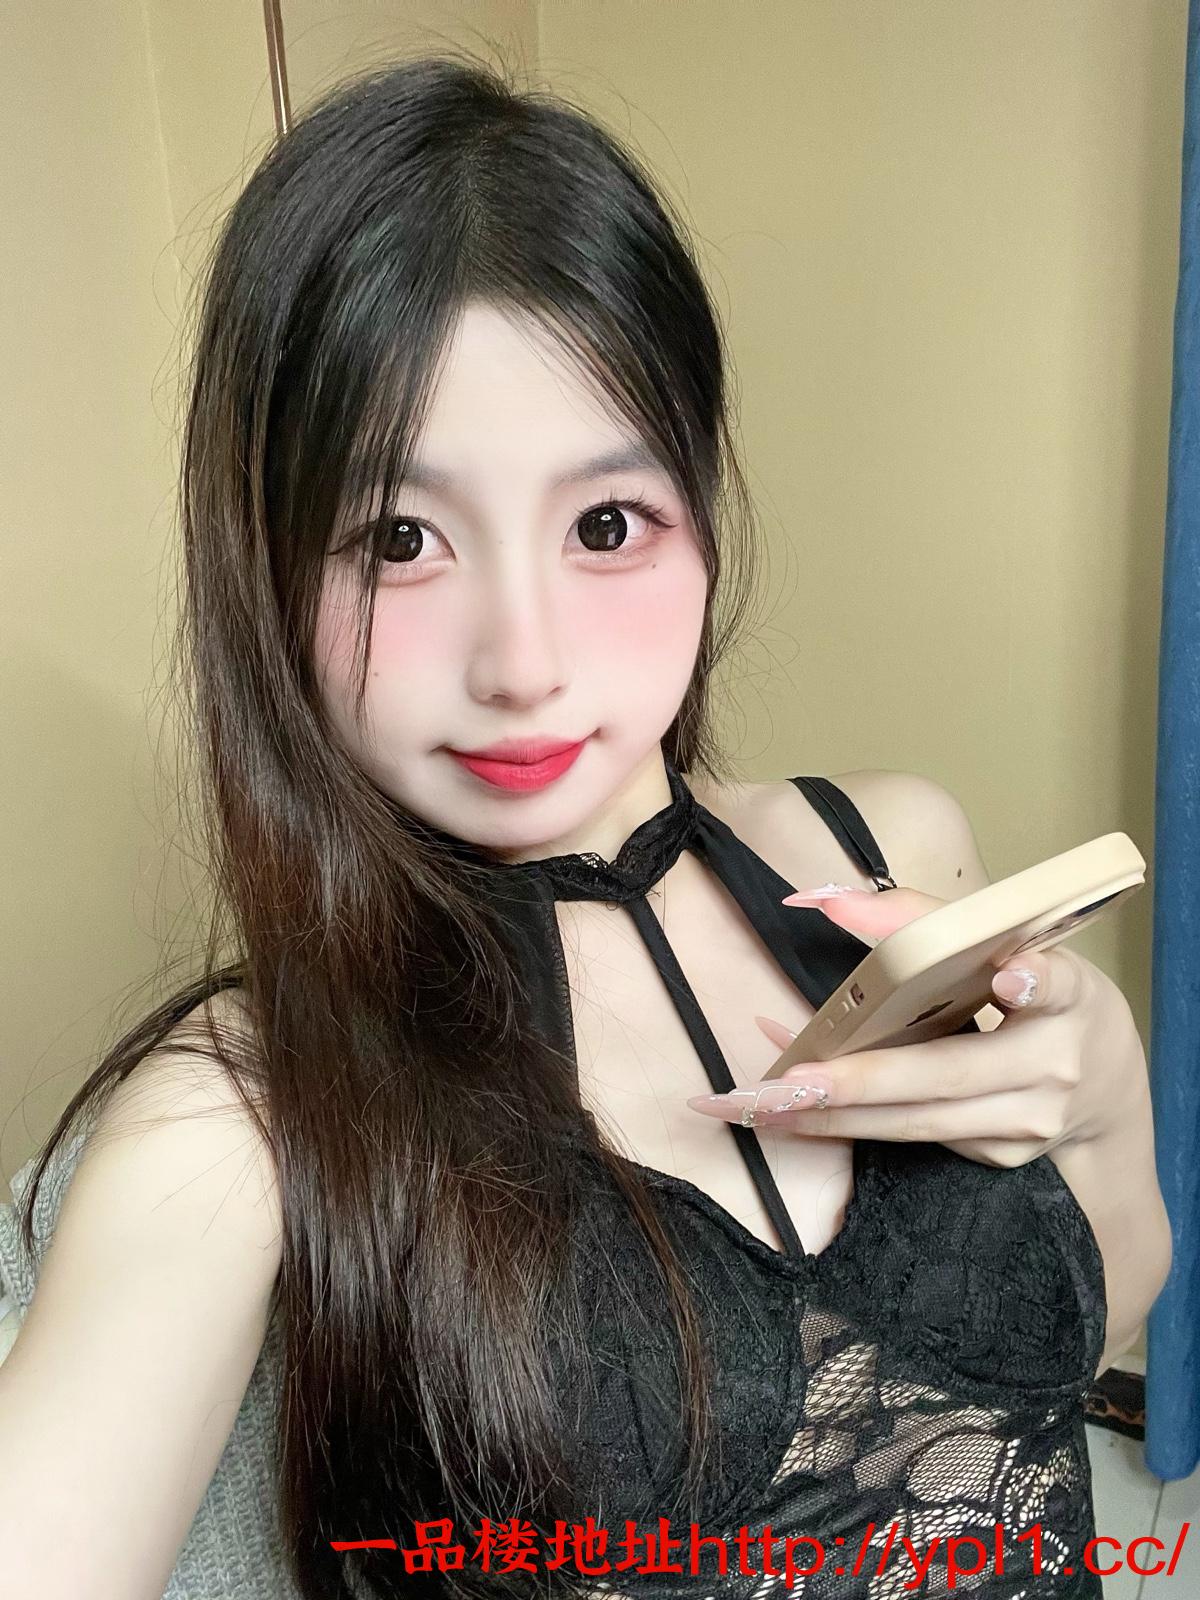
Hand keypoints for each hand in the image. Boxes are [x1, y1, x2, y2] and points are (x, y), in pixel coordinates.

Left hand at [686, 884, 1133, 1168]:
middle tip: (792, 1080)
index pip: (1056, 985)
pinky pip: (913, 1138)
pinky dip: (848, 1123)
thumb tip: (821, 898)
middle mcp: (1051, 1067)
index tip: (1009, 973)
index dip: (1033, 980)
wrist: (1105, 1087)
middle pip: (948, 1073)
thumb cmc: (1040, 996)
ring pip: (919, 1121)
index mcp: (1067, 996)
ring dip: (835, 1115)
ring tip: (765, 1105)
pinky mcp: (1000, 1155)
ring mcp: (1026, 1122)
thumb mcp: (1006, 945)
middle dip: (863, 1081)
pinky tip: (792, 1111)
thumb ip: (920, 916)